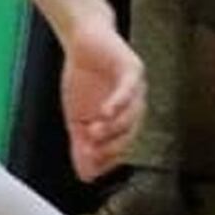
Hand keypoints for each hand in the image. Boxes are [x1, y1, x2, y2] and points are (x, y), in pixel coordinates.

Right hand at [58, 15, 144, 179]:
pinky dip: (118, 103)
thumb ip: (81, 145)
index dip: (108, 160)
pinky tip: (104, 112)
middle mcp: (136, 106)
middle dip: (111, 147)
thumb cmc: (83, 76)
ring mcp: (137, 88)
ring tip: (93, 133)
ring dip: (113, 128)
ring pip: (132, 115)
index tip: (91, 167)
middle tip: (91, 152)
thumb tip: (84, 175)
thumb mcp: (77, 118)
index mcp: (124, 120)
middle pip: (130, 134)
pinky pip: (129, 89)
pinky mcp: (132, 69)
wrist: (83, 39)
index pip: (122, 147)